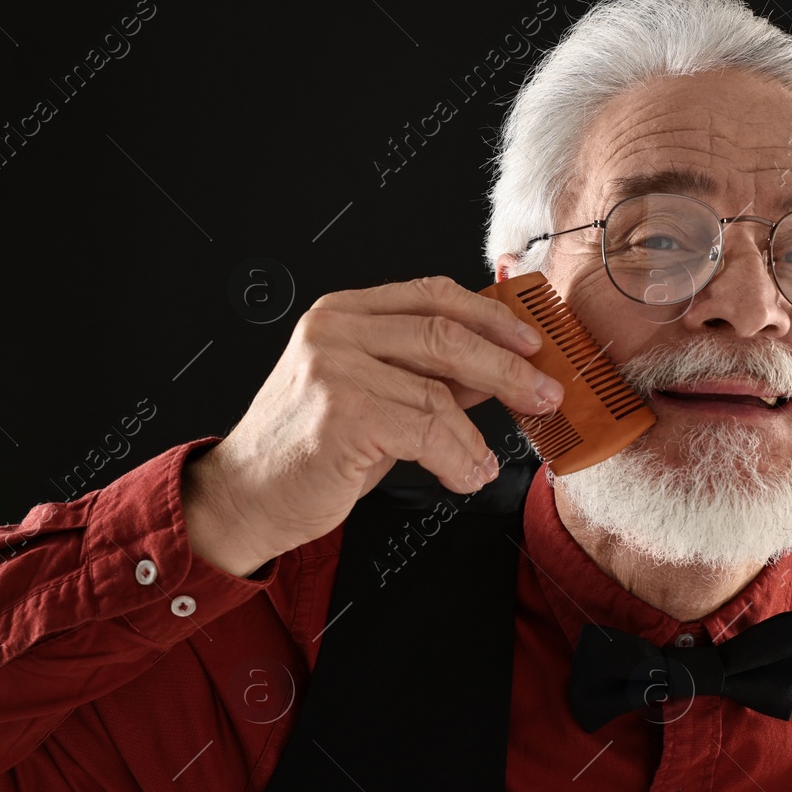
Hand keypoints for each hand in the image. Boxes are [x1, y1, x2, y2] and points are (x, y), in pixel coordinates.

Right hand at [182, 276, 563, 575]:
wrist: (245, 497)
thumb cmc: (307, 451)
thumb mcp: (370, 396)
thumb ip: (423, 374)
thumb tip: (495, 366)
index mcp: (343, 313)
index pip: (432, 295)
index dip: (492, 316)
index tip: (533, 342)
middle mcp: (335, 331)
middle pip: (445, 334)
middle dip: (508, 367)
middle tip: (546, 394)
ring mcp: (334, 369)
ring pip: (439, 393)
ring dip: (477, 437)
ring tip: (483, 464)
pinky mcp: (342, 415)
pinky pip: (428, 433)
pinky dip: (458, 459)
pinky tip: (465, 475)